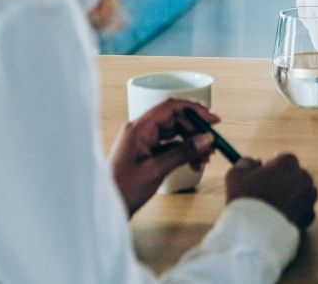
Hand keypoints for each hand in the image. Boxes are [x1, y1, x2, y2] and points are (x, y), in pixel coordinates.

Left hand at [109, 98, 217, 215]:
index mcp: (139, 128)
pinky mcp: (146, 153)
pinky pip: (170, 145)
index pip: (171, 107)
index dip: (195, 110)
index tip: (213, 120)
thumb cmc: (122, 190)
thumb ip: (182, 152)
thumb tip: (205, 139)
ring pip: (175, 133)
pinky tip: (193, 163)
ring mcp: (143, 141)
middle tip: (211, 145)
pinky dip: (184, 152)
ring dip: (192, 143)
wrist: (105, 210)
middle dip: (196, 131)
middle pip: (176, 120)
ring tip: (204, 158)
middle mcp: (141, 130)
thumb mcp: (156, 170)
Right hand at [225, 153, 317, 229]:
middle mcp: (303, 177)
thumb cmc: (245, 201)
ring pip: (301, 191)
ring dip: (290, 195)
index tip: (261, 174)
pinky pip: (303, 210)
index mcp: (288, 163)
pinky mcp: (309, 216)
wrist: (256, 234)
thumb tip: (253, 162)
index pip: (281, 157)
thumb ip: (246, 163)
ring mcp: (308, 197)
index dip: (270, 166)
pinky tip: (279, 217)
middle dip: (282, 180)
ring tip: (271, 206)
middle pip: (293, 173)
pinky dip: (294, 212)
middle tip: (265, 192)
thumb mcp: (236, 175)